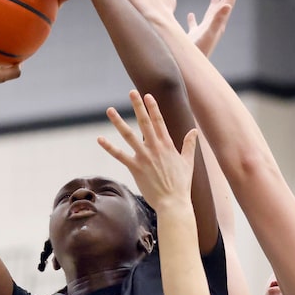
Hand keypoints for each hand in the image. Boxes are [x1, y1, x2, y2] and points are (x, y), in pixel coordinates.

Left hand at [98, 90, 197, 215]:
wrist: (173, 202)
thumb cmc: (181, 185)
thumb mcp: (188, 163)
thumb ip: (189, 145)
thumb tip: (194, 131)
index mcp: (167, 145)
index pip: (159, 121)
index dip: (153, 107)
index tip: (147, 95)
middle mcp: (155, 148)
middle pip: (144, 123)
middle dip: (138, 106)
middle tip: (131, 92)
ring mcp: (144, 157)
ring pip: (129, 136)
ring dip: (118, 122)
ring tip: (109, 110)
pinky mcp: (135, 168)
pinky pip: (119, 156)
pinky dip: (109, 147)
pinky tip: (100, 139)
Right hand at [185, 0, 244, 57]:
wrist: (191, 68)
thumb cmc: (199, 52)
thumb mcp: (208, 33)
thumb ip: (218, 19)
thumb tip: (228, 5)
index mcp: (219, 23)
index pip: (228, 3)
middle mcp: (214, 27)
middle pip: (223, 6)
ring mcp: (204, 32)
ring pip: (211, 14)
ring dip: (214, 4)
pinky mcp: (195, 38)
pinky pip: (195, 25)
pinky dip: (193, 19)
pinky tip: (191, 15)